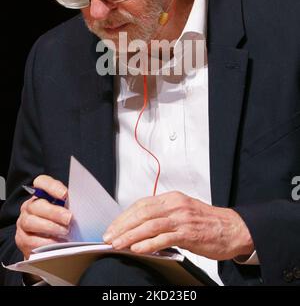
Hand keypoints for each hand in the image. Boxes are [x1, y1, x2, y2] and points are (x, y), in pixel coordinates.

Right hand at [16, 175, 71, 259]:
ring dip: (50, 227)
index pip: (41, 182)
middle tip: (69, 218)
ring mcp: (23, 222)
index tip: (65, 194)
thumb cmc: (61, 222)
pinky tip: (57, 243)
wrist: (50, 243)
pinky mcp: (22, 239)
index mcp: (40, 194)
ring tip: (65, 232)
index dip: (52, 187)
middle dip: (54, 212)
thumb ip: (72, 204)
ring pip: (31, 222)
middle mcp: (29, 206)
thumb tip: (84, 205)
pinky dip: (45, 242)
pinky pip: (30, 240)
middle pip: (37, 205)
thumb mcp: (67, 209)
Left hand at [103, 191, 253, 259]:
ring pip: (150, 225)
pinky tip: (137, 249)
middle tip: (109, 236)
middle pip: (142, 213)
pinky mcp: (189, 233)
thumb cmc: (209, 222)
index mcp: (173, 199)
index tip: (113, 226)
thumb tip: (141, 226)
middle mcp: (176, 205)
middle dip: (123, 225)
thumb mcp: (184, 212)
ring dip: (130, 235)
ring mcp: (182, 218)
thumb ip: (164, 216)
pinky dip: (148, 244)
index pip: (142, 204)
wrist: (234, 228)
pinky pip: (164, 238)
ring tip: (117, 243)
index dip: (125, 216)